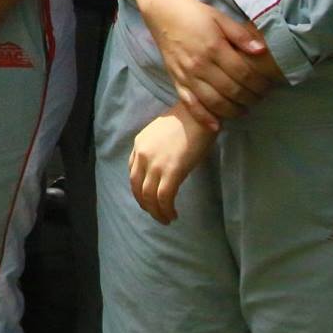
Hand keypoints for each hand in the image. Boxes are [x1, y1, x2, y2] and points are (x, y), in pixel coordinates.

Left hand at [128, 104, 217, 224]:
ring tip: (165, 219)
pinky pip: (164, 197)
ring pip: (149, 196)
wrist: (199, 113)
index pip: (133, 173)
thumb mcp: (162, 133)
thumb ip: (157, 149)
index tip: (148, 198)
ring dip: (156, 212)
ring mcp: (155, 164)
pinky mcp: (172, 171)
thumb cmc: (187, 120)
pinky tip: (173, 215)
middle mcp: (142, 155)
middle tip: (156, 214)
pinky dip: (166, 209)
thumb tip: (164, 164)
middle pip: (137, 188)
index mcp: (139, 145)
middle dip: (145, 205)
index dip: (139, 190)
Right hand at [141, 0, 275, 130]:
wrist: (164, 14)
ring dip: (232, 110)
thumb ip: (241, 36)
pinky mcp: (177, 81)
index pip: (243, 73)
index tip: (268, 86)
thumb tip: (261, 51)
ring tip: (244, 110)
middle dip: (250, 98)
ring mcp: (187, 75)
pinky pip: (190, 104)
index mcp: (214, 48)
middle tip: (260, 98)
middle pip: (231, 90)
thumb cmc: (196, 15)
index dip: (259, 83)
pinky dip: (203, 117)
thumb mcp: (221, 18)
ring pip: (213, 101)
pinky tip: (216, 126)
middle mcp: (200, 65)